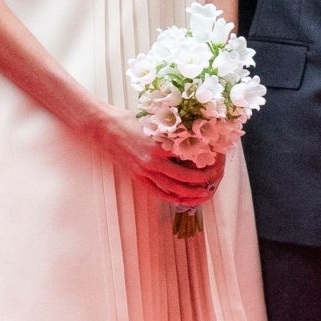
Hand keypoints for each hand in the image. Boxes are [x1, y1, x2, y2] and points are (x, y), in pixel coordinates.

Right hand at [89, 107, 224, 206]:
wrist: (105, 129)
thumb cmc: (129, 121)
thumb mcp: (154, 121)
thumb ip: (172, 130)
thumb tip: (193, 131)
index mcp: (159, 145)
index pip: (189, 156)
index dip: (203, 158)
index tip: (215, 158)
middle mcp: (153, 161)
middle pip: (184, 176)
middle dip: (202, 179)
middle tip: (214, 178)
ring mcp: (145, 171)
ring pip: (173, 188)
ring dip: (190, 193)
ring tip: (203, 194)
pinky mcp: (138, 178)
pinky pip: (158, 192)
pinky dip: (171, 197)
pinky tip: (182, 199)